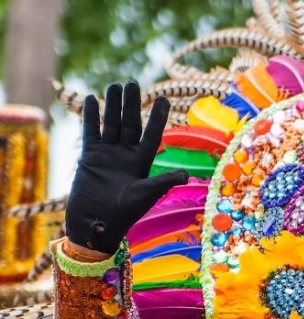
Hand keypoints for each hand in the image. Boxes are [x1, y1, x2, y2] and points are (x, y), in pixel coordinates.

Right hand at [65, 82, 187, 253]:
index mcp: (143, 162)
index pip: (152, 134)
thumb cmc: (124, 214)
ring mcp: (107, 154)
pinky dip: (91, 116)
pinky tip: (91, 99)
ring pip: (111, 124)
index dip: (158, 117)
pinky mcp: (89, 156)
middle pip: (131, 124)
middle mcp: (126, 155)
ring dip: (113, 105)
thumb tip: (186, 175)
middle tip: (133, 83)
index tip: (164, 99)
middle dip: (132, 104)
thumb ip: (163, 182)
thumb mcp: (145, 195)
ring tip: (115, 85)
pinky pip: (91, 131)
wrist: (96, 223)